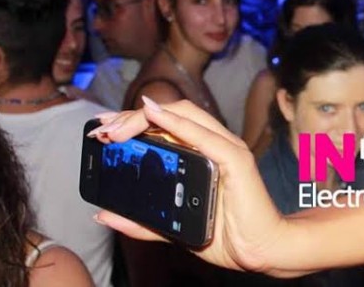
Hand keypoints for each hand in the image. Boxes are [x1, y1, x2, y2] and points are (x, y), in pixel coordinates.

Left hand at [92, 99, 290, 273]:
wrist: (262, 250)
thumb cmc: (228, 235)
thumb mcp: (173, 227)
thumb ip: (142, 221)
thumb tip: (104, 215)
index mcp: (202, 154)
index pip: (164, 124)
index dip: (132, 121)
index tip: (102, 130)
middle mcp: (216, 144)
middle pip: (171, 114)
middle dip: (131, 118)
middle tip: (102, 131)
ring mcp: (228, 148)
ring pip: (184, 116)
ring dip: (145, 118)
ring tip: (115, 130)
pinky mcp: (237, 159)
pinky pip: (204, 136)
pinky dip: (177, 124)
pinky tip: (154, 117)